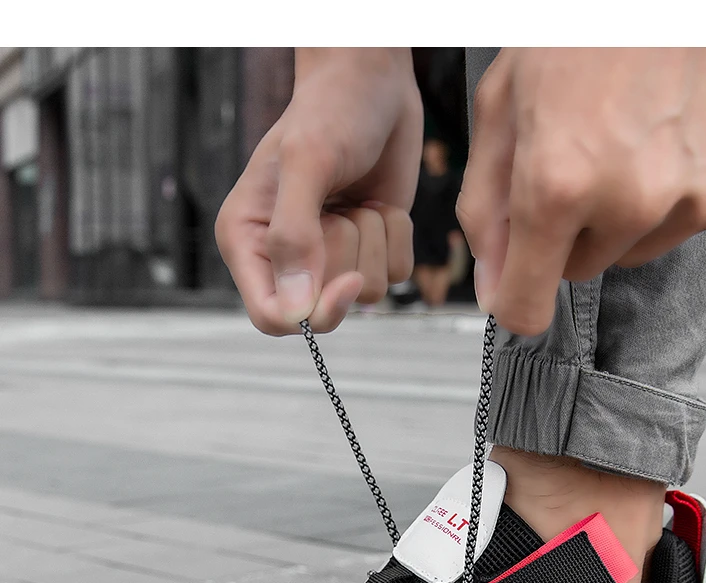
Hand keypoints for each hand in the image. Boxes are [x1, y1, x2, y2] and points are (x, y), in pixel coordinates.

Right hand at [216, 48, 422, 333]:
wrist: (372, 82)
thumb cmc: (329, 110)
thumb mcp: (306, 163)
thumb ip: (295, 235)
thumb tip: (297, 306)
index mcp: (247, 241)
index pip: (271, 316)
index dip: (311, 313)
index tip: (348, 283)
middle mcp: (284, 257)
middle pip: (324, 309)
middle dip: (347, 259)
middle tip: (342, 209)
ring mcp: (330, 256)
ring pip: (366, 294)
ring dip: (374, 242)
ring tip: (358, 198)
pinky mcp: (370, 250)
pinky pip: (396, 276)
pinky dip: (398, 238)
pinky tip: (378, 201)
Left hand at [458, 48, 705, 334]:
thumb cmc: (589, 20)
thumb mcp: (506, 101)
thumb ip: (487, 206)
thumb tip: (494, 289)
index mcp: (560, 180)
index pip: (528, 304)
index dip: (517, 297)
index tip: (516, 288)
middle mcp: (634, 198)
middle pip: (583, 268)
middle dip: (573, 226)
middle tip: (585, 149)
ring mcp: (704, 192)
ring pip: (642, 246)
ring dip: (632, 207)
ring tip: (638, 129)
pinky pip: (702, 217)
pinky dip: (689, 184)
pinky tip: (686, 124)